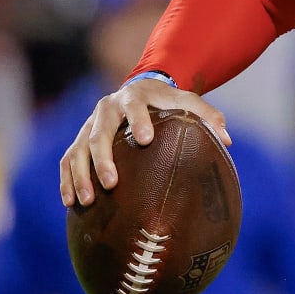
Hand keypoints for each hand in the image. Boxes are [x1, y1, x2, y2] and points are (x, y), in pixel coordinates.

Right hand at [58, 77, 229, 205]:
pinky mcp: (79, 138)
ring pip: (78, 150)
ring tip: (88, 200)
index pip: (136, 107)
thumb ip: (208, 116)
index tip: (146, 139)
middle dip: (104, 159)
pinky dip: (67, 180)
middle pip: (99, 134)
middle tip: (112, 183)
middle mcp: (107, 109)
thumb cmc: (167, 102)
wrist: (137, 90)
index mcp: (135, 97)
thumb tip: (227, 139)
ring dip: (80, 175)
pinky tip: (71, 202)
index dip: (140, 121)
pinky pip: (68, 159)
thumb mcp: (187, 101)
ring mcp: (90, 124)